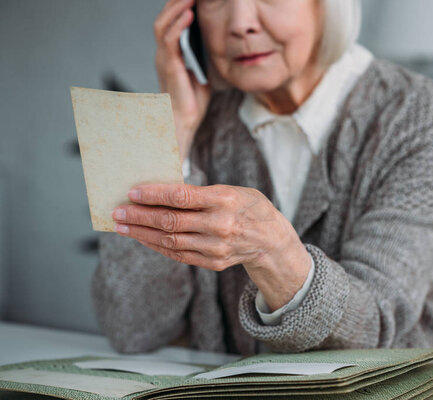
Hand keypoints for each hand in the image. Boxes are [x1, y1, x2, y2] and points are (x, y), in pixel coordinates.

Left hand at [112, 183, 312, 310]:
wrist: (271, 240)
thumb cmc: (249, 207)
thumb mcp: (233, 190)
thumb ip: (202, 193)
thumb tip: (162, 193)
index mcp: (226, 200)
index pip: (183, 197)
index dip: (154, 195)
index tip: (132, 192)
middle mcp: (220, 225)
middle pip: (171, 221)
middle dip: (140, 216)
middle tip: (118, 211)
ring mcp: (216, 247)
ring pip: (170, 241)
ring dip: (142, 233)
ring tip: (123, 226)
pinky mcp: (213, 262)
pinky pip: (178, 255)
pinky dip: (157, 246)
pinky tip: (143, 238)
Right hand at [154, 0, 211, 161]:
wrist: (182, 124)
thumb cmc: (191, 104)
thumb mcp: (200, 75)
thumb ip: (201, 60)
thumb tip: (212, 46)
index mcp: (170, 55)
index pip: (170, 24)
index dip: (179, 7)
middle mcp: (163, 54)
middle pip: (163, 18)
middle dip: (175, 1)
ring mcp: (164, 59)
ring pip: (163, 24)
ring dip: (176, 7)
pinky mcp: (169, 67)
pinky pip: (170, 40)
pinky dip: (178, 24)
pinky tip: (190, 14)